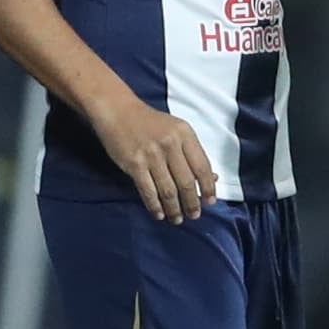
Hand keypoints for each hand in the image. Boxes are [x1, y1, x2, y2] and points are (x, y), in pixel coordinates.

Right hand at [91, 96, 217, 222]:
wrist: (117, 110)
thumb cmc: (149, 122)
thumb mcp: (176, 130)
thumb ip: (192, 152)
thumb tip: (212, 178)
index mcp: (185, 134)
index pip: (202, 166)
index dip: (208, 187)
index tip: (210, 202)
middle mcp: (170, 144)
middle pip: (186, 182)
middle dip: (192, 203)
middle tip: (194, 215)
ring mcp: (151, 154)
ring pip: (168, 190)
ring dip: (174, 208)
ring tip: (177, 218)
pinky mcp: (134, 163)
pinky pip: (148, 190)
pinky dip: (154, 205)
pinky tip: (159, 214)